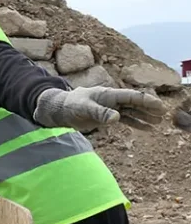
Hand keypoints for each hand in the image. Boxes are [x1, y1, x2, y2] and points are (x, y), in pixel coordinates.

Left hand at [34, 86, 166, 131]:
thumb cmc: (70, 105)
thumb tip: (117, 118)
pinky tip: (147, 128)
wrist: (59, 110)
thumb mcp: (83, 109)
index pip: (129, 96)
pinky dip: (136, 123)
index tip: (158, 104)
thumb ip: (99, 113)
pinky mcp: (107, 116)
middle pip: (133, 103)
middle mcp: (111, 100)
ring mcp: (110, 108)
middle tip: (163, 113)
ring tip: (158, 122)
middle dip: (148, 108)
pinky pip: (125, 119)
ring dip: (144, 116)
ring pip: (131, 112)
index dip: (144, 100)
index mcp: (107, 94)